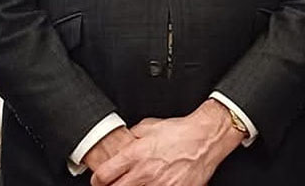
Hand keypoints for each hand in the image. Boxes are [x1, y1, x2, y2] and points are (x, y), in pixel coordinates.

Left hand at [90, 101, 245, 185]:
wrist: (206, 138)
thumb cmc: (181, 131)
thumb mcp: (150, 125)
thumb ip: (132, 136)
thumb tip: (123, 141)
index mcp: (135, 154)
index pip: (103, 176)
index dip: (98, 179)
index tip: (102, 180)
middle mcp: (144, 173)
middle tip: (118, 183)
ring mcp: (158, 185)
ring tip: (139, 183)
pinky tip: (155, 184)